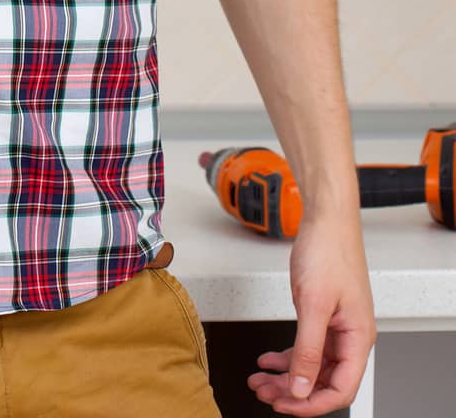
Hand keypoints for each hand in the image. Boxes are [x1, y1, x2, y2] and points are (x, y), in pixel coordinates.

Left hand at [246, 213, 375, 413]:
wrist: (326, 218)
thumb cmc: (328, 251)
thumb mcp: (313, 304)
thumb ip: (307, 349)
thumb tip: (301, 388)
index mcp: (357, 338)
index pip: (340, 390)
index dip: (312, 403)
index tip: (285, 405)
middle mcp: (350, 336)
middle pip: (323, 380)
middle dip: (293, 391)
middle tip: (264, 393)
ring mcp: (336, 326)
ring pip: (311, 365)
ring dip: (286, 375)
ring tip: (259, 380)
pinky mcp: (322, 314)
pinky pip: (305, 345)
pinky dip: (286, 355)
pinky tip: (267, 360)